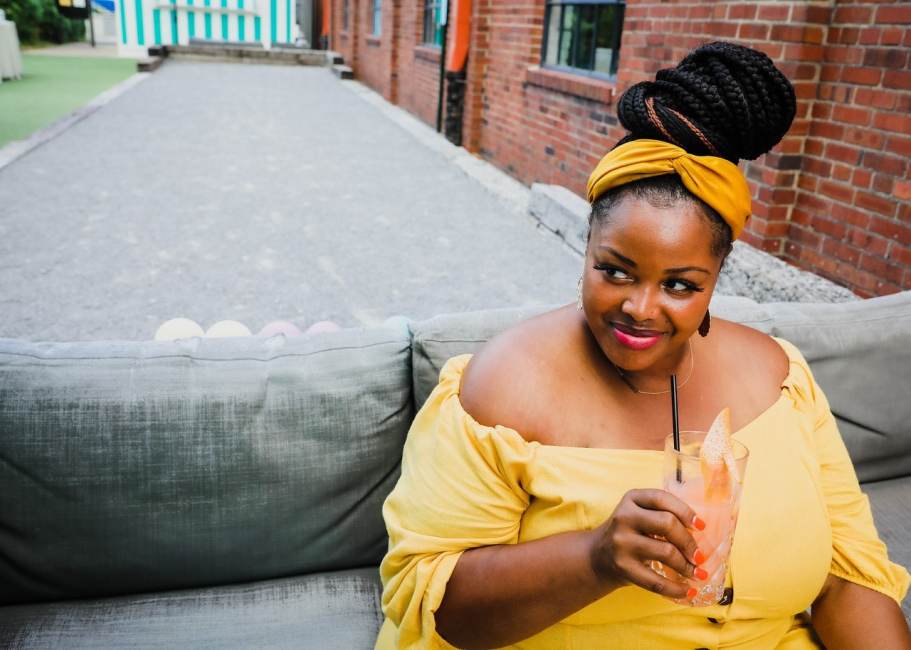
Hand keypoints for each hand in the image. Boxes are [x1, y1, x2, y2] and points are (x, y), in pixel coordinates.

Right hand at [587, 489, 705, 599]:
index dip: (685, 511)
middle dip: (689, 542)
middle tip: (700, 556)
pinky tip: (688, 590)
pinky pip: (656, 581)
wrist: (597, 556)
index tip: (701, 527)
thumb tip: (700, 532)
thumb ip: (662, 513)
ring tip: (697, 573)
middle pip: (667, 523)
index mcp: (631, 499)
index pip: (662, 498)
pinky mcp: (623, 567)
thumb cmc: (629, 533)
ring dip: (687, 566)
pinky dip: (676, 589)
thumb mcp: (639, 513)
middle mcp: (624, 517)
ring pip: (666, 551)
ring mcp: (622, 542)